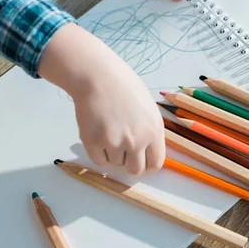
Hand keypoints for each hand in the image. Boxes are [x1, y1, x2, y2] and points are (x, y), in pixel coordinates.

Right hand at [38, 24, 164, 175]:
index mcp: (154, 132)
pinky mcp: (93, 142)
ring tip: (109, 130)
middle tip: (123, 151)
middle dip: (129, 163)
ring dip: (112, 154)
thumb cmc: (125, 89)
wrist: (98, 77)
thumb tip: (148, 154)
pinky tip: (98, 134)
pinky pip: (98, 161)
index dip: (147, 164)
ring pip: (115, 164)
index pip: (155, 164)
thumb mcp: (149, 110)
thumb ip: (150, 133)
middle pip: (135, 170)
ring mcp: (114, 143)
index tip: (141, 160)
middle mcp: (136, 141)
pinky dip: (98, 153)